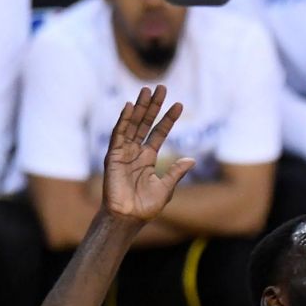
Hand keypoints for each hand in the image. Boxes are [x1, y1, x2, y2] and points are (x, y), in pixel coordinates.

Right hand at [102, 86, 194, 223]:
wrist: (129, 218)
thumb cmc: (146, 207)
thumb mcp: (167, 187)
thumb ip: (177, 172)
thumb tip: (191, 159)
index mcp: (148, 158)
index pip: (159, 133)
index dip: (168, 119)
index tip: (179, 104)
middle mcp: (135, 152)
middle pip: (145, 123)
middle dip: (153, 106)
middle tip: (162, 87)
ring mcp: (124, 153)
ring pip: (132, 125)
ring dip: (140, 107)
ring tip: (148, 90)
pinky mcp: (113, 156)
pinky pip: (118, 135)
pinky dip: (123, 120)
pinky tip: (130, 106)